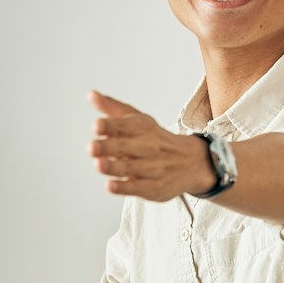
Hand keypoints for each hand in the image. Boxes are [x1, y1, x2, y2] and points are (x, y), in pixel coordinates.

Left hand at [88, 91, 215, 201]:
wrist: (192, 162)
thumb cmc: (155, 140)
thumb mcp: (137, 120)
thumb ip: (112, 108)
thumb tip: (91, 95)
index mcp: (143, 128)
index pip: (125, 125)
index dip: (110, 125)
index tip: (96, 125)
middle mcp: (149, 147)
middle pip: (125, 147)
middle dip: (107, 147)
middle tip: (91, 147)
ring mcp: (153, 168)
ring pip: (130, 168)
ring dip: (113, 167)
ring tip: (98, 164)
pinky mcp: (154, 188)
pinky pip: (138, 188)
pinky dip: (124, 187)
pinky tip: (110, 185)